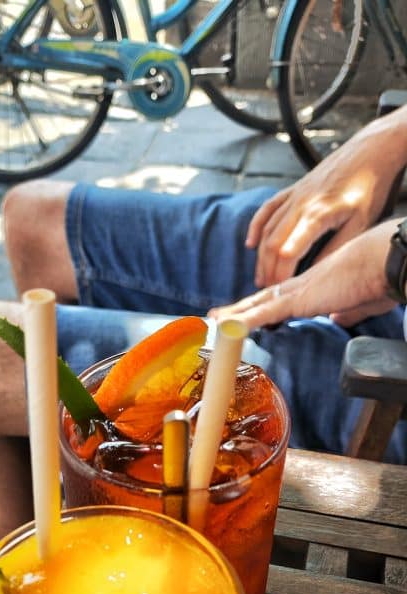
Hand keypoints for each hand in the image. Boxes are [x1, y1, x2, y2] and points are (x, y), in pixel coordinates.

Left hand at [209, 221, 398, 330]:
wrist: (385, 261)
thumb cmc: (381, 279)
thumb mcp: (364, 303)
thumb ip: (348, 312)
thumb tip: (337, 318)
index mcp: (317, 285)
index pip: (283, 297)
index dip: (265, 305)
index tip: (251, 312)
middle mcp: (302, 285)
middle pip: (264, 300)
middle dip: (240, 310)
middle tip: (217, 316)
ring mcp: (298, 290)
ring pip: (258, 305)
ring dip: (235, 315)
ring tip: (213, 321)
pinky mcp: (298, 298)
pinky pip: (264, 313)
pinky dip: (244, 321)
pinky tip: (226, 327)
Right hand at [247, 106, 406, 287]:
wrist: (370, 151)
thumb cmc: (370, 186)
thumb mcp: (359, 223)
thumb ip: (335, 248)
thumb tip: (315, 272)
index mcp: (318, 214)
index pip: (289, 251)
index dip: (281, 274)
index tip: (280, 292)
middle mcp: (300, 204)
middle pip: (272, 244)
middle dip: (268, 270)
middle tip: (268, 293)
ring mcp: (294, 195)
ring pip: (267, 229)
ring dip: (261, 256)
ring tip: (261, 278)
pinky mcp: (293, 188)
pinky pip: (267, 209)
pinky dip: (256, 227)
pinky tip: (251, 244)